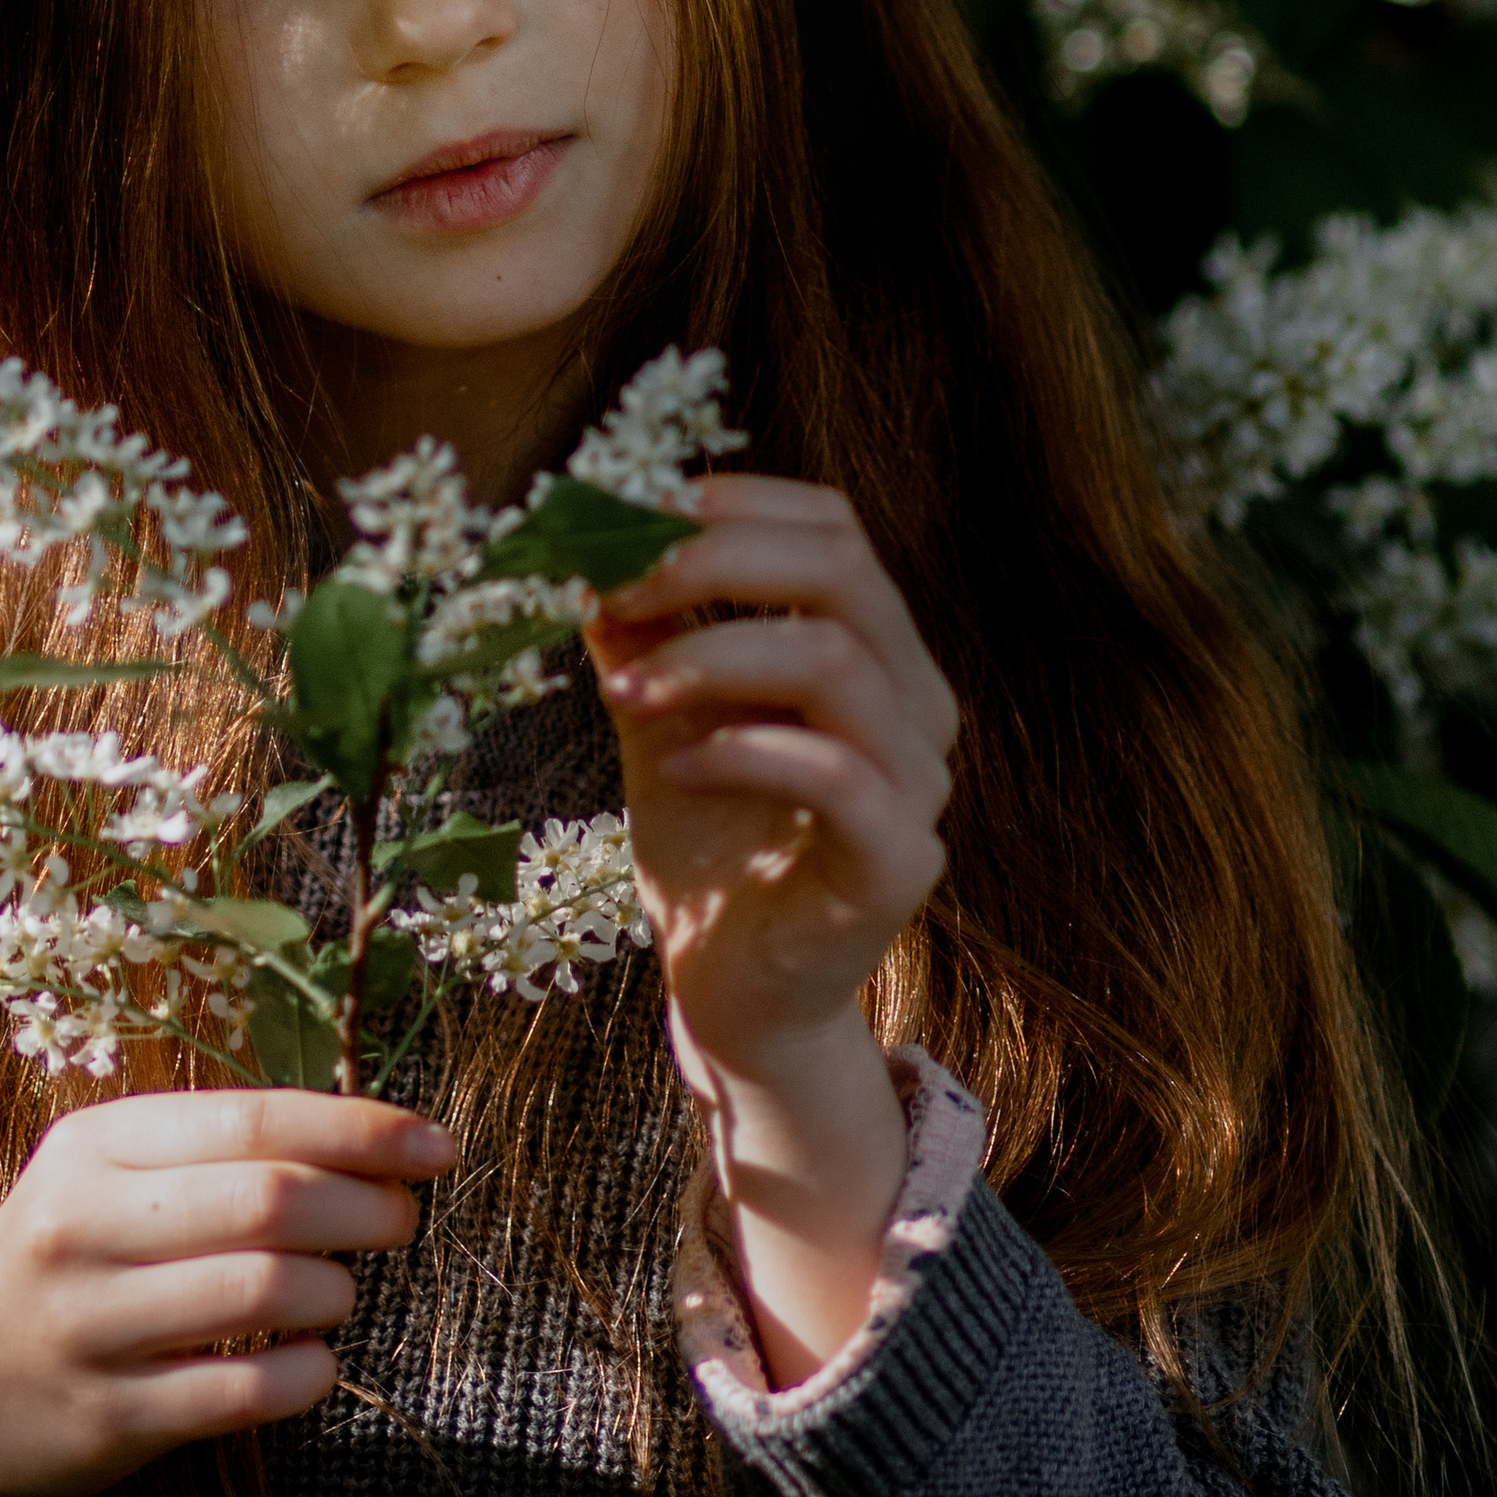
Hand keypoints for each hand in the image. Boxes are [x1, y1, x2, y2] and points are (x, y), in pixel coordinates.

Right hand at [0, 1089, 450, 1496]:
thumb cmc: (59, 1268)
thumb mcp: (104, 1182)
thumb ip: (216, 1156)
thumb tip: (373, 1142)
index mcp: (91, 1146)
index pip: (254, 1119)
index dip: (362, 1128)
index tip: (437, 1146)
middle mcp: (80, 1226)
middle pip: (269, 1199)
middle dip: (367, 1206)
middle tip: (403, 1220)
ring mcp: (87, 1326)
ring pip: (264, 1291)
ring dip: (336, 1291)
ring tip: (337, 1294)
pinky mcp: (105, 1419)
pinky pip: (243, 1392)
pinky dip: (306, 1375)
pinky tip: (313, 1362)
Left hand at [590, 477, 957, 1380]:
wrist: (734, 995)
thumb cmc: (709, 848)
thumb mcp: (661, 716)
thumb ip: (641, 631)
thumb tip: (579, 538)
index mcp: (874, 654)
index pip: (834, 531)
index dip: (736, 502)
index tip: (631, 509)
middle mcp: (915, 707)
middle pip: (843, 571)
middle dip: (715, 557)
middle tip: (612, 577)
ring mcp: (917, 788)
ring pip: (840, 662)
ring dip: (713, 653)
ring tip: (623, 682)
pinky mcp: (897, 867)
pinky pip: (842, 779)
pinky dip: (748, 750)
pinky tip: (678, 761)